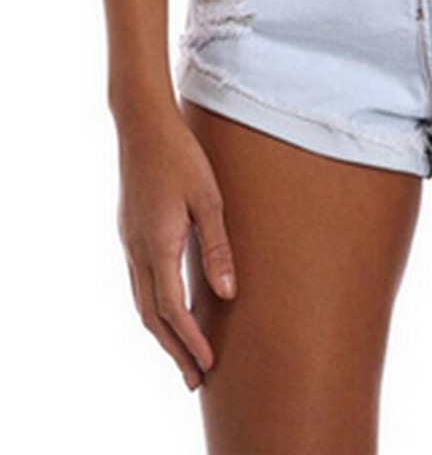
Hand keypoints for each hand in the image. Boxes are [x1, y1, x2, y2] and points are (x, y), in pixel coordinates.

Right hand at [115, 102, 236, 389]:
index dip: (190, 340)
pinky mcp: (131, 232)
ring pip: (141, 302)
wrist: (144, 126)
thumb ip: (218, 248)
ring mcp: (129, 242)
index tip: (208, 365)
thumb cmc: (183, 157)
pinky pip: (139, 283)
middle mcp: (137, 250)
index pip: (172, 309)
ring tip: (183, 354)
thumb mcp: (209, 200)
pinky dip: (154, 308)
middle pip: (152, 316)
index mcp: (157, 245)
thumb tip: (228, 294)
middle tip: (195, 379)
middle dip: (174, 349)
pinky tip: (168, 311)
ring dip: (162, 332)